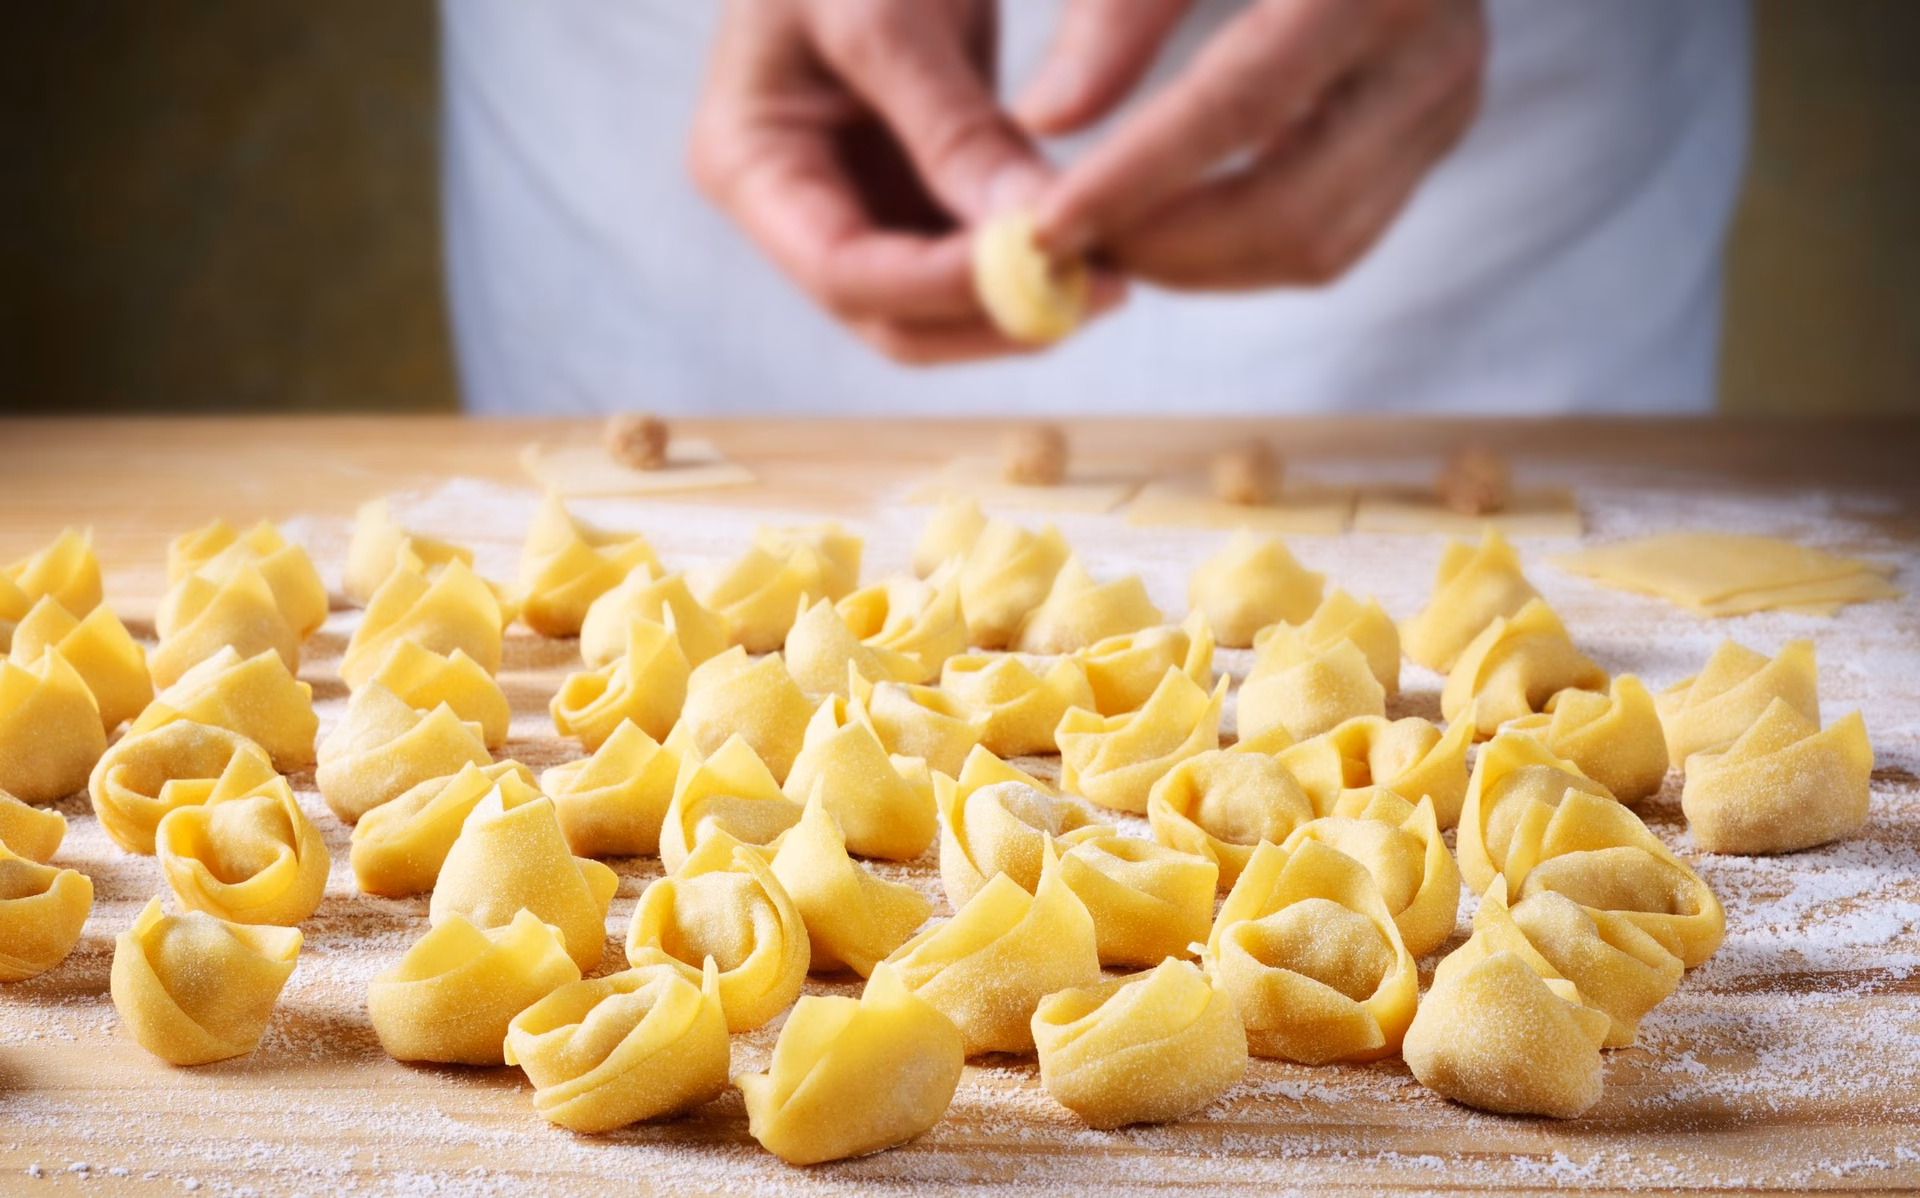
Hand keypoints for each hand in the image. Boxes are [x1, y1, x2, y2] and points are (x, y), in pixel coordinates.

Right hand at [689, 0, 1121, 363]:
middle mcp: (794, 207)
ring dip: (1022, 303)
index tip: (1042, 265)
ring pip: (939, 307)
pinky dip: (1032, 261)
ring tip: (1116, 274)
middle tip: (1100, 293)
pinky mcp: (913, 193)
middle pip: (891, 317)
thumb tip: (1031, 229)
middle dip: (992, 315)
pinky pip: (973, 259)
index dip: (940, 286)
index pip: (841, 272)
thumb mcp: (885, 7)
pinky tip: (1101, 245)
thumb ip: (952, 123)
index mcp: (748, 161)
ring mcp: (855, 207)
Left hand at [1022, 0, 1487, 289]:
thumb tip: (1045, 118)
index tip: (1046, 229)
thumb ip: (1120, 7)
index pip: (1236, 106)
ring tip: (1108, 239)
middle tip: (1068, 252)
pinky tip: (1172, 223)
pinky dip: (1246, 250)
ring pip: (1318, 247)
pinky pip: (1338, 236)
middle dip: (1167, 251)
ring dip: (1202, 266)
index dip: (1133, 179)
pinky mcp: (1433, 136)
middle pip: (1291, 210)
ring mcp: (1443, 104)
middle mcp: (1432, 52)